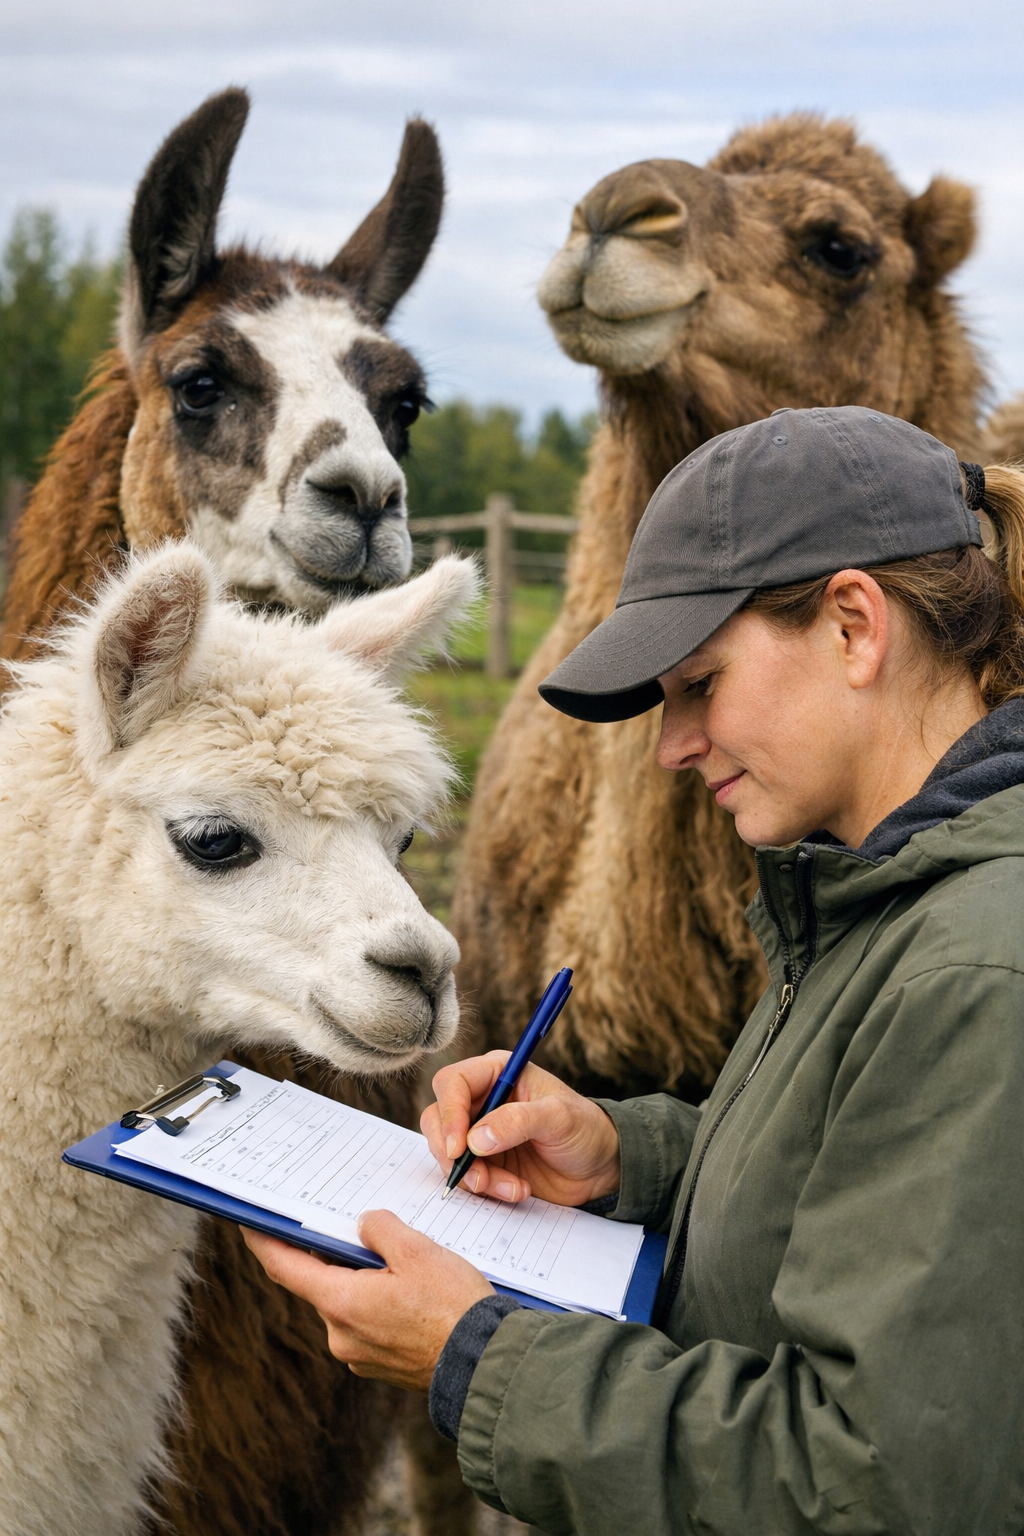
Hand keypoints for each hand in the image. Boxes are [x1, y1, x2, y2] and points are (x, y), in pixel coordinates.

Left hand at [241, 1211, 492, 1392]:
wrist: (485, 1364)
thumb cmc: (453, 1307)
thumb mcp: (418, 1250)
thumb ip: (380, 1230)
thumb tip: (362, 1226)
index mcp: (341, 1302)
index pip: (285, 1267)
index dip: (263, 1241)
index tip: (248, 1223)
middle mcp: (340, 1334)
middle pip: (322, 1283)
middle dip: (336, 1255)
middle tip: (359, 1229)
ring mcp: (359, 1355)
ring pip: (348, 1302)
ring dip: (363, 1280)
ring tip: (402, 1262)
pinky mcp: (380, 1366)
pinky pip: (367, 1323)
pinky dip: (378, 1303)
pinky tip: (411, 1293)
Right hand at [421, 1052, 620, 1205]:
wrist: (600, 1167)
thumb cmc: (585, 1128)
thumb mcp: (559, 1117)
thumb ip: (518, 1121)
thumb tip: (475, 1139)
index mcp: (496, 1073)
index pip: (453, 1083)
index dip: (449, 1113)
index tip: (458, 1148)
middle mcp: (481, 1100)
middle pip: (437, 1118)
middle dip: (452, 1153)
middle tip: (479, 1178)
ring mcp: (478, 1133)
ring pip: (446, 1152)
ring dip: (473, 1177)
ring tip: (511, 1188)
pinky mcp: (483, 1162)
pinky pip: (464, 1176)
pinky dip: (485, 1189)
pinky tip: (516, 1191)